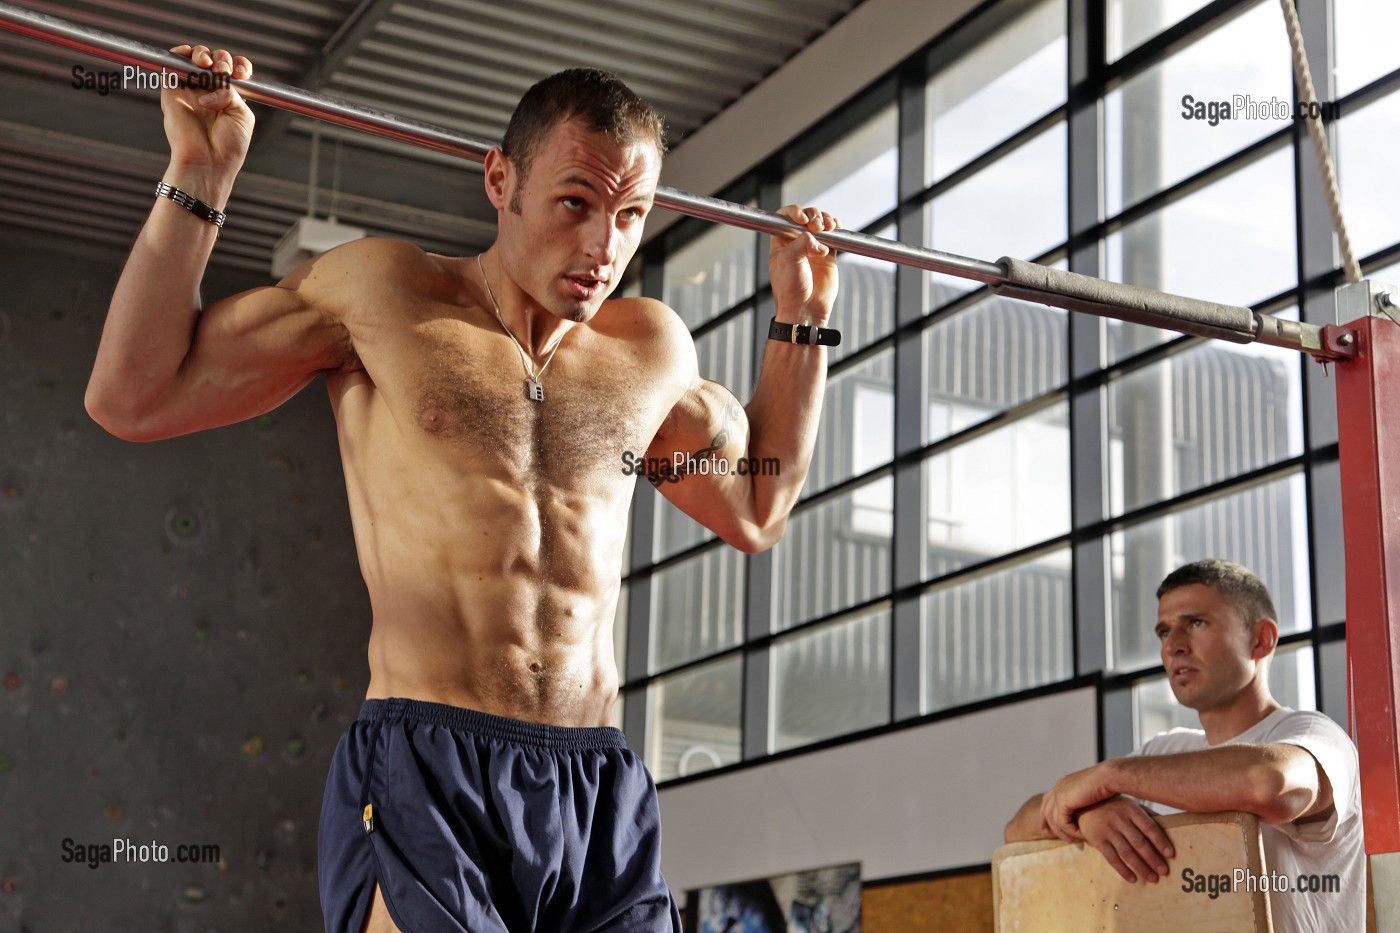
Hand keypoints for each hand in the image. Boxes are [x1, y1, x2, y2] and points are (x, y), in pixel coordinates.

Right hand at [160, 45, 254, 195]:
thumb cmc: (228, 146)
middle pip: (215, 60)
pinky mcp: (172, 91)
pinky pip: (172, 63)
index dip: (239, 65)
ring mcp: (190, 91)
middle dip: (222, 59)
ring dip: (203, 54)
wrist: (207, 162)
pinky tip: (192, 58)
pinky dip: (181, 53)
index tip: (242, 73)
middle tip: (224, 72)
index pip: (234, 71)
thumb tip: (213, 80)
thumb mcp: (242, 115)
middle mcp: (210, 92)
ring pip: (195, 58)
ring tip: (208, 66)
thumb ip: (232, 92)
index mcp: (229, 98)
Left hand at [768, 204, 839, 325]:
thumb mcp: (789, 260)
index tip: (801, 218)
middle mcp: (796, 242)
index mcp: (781, 242)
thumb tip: (817, 238)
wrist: (805, 309)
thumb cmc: (790, 288)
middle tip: (815, 226)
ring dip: (825, 220)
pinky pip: (833, 235)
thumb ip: (802, 242)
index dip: (794, 212)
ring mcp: (813, 247)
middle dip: (813, 215)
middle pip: (806, 216)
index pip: (785, 217)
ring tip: (827, 228)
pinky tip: (835, 228)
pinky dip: (836, 228)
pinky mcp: (828, 255)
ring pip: (821, 223)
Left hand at [1040, 762, 1113, 841]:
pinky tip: (1081, 836)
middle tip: (1049, 835)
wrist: (1109, 776)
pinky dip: (1071, 831)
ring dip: (1062, 832)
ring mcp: (1059, 793)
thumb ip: (1085, 801)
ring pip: (1053, 819)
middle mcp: (1059, 786)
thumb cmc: (1109, 783)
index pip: (1049, 799)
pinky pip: (1062, 823)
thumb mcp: (1092, 793)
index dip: (1047, 812)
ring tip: (1072, 841)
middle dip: (1046, 823)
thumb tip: (1087, 812)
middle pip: (1046, 808)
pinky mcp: (1063, 801)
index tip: (1048, 825)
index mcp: (1065, 782)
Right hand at [1077, 796, 1174, 883]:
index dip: (1161, 841)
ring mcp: (1107, 830)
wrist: (1083, 804)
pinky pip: (1112, 858)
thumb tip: (1170, 827)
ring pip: (1127, 852)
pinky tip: (1133, 879)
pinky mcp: (1097, 840)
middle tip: (1164, 872)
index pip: (1150, 827)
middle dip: (1153, 859)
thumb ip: (1147, 814)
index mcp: (1131, 809)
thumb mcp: (1130, 804)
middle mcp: (1119, 819)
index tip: (1171, 855)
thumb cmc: (1113, 806)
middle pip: (1139, 842)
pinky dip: (1123, 870)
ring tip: (1153, 878)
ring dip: (1141, 868)